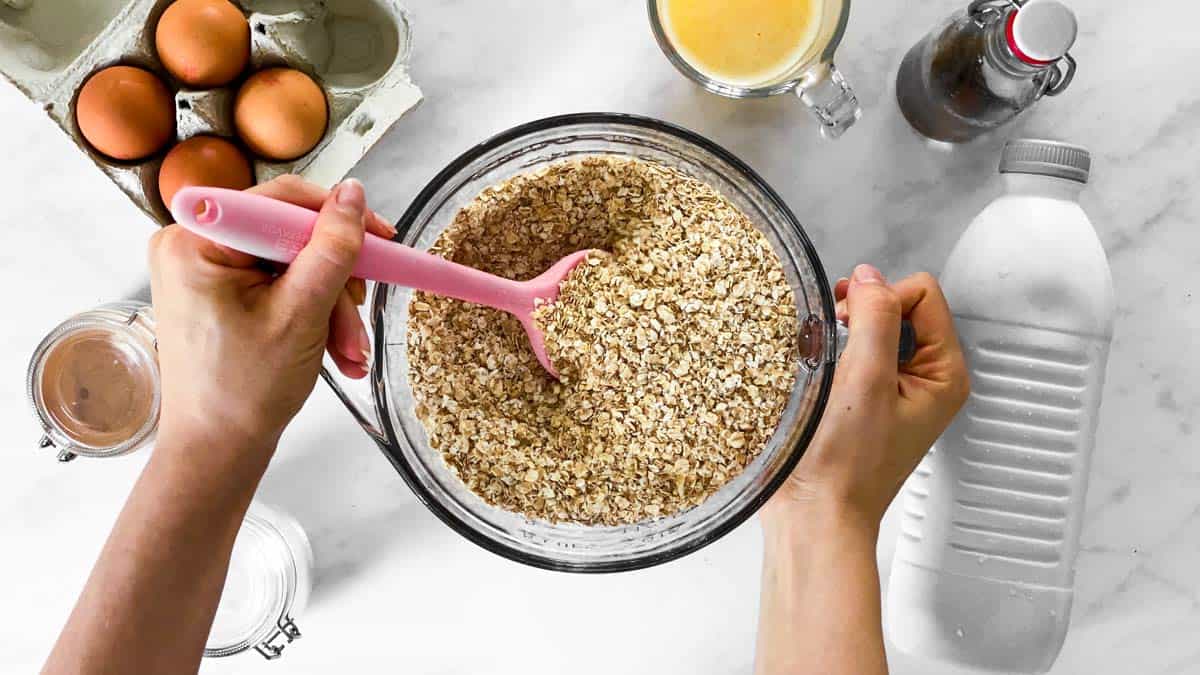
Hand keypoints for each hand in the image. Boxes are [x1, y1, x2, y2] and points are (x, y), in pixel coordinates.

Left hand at [148, 176, 394, 455]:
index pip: (282, 200)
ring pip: (294, 263)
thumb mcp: (302, 314)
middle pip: (291, 235)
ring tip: (349, 352)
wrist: (216, 449)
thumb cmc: (244, 391)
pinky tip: (333, 350)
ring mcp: (204, 268)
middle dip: (336, 281)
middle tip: (360, 321)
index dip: (339, 217)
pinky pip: (279, 282)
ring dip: (332, 306)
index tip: (384, 237)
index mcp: (196, 240)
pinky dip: (312, 313)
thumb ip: (332, 248)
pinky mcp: (218, 290)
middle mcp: (192, 243)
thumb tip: (354, 193)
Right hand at [764, 264, 968, 528]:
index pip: (922, 294)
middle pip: (899, 305)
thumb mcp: (866, 381)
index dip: (882, 297)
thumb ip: (875, 319)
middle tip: (833, 333)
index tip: (850, 322)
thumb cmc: (846, 467)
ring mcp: (892, 390)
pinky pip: (850, 352)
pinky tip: (815, 373)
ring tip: (822, 357)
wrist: (814, 516)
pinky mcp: (861, 399)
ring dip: (842, 333)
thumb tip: (870, 277)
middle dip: (862, 311)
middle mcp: (925, 379)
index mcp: (945, 375)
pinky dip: (830, 352)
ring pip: (871, 327)